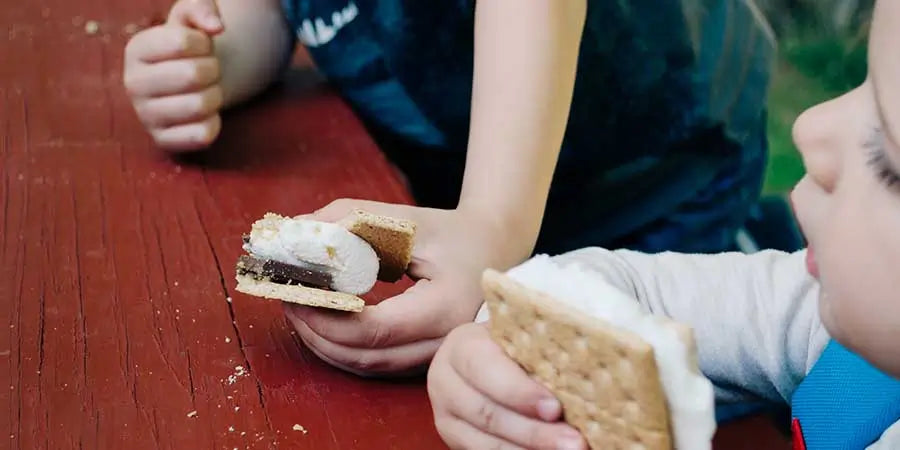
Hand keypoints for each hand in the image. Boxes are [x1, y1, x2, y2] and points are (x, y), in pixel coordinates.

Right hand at [124, 0, 224, 150]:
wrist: (188, 85)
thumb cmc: (189, 49)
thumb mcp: (190, 18)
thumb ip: (202, 7)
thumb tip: (216, 27)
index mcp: (136, 49)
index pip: (183, 42)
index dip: (204, 43)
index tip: (200, 47)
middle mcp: (133, 83)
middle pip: (194, 75)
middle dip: (213, 70)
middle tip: (207, 71)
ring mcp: (146, 116)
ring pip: (201, 105)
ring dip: (216, 96)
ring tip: (206, 91)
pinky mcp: (163, 141)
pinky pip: (203, 134)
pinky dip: (214, 123)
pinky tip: (203, 115)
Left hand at [282, 198, 531, 376]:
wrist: (495, 248)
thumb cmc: (451, 231)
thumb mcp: (404, 218)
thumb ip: (350, 220)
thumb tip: (294, 232)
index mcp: (445, 308)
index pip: (372, 330)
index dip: (324, 317)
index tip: (293, 290)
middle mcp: (443, 343)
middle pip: (365, 357)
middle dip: (315, 332)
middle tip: (286, 298)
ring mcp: (435, 356)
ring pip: (367, 368)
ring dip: (324, 343)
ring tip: (297, 307)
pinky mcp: (424, 358)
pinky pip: (376, 364)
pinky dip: (342, 347)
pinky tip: (322, 320)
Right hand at [427, 323, 586, 449]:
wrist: (482, 355)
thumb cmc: (511, 342)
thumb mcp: (518, 335)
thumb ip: (538, 351)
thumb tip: (582, 374)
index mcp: (461, 347)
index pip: (486, 369)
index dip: (520, 392)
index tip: (555, 408)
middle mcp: (445, 381)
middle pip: (487, 413)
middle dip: (533, 432)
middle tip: (574, 441)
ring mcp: (446, 415)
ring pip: (485, 442)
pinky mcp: (454, 439)